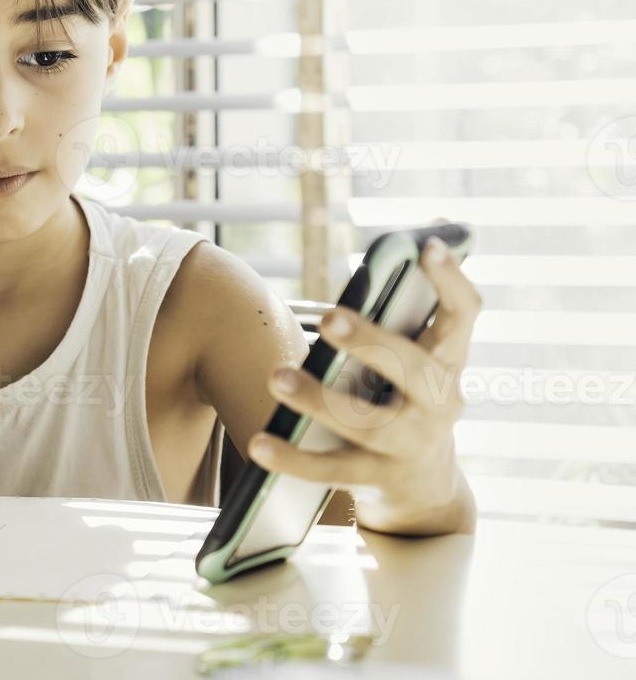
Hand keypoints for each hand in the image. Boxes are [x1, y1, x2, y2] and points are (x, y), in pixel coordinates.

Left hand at [246, 236, 481, 534]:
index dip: (452, 281)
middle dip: (372, 343)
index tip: (428, 247)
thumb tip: (417, 236)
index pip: (464, 315)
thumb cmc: (407, 398)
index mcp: (448, 363)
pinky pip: (331, 470)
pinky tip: (259, 444)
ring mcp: (410, 444)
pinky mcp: (378, 478)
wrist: (424, 488)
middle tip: (330, 318)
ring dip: (318, 399)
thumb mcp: (417, 359)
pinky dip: (293, 459)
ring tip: (276, 376)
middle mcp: (440, 404)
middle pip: (413, 370)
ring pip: (367, 423)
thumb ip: (409, 308)